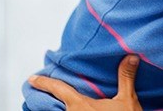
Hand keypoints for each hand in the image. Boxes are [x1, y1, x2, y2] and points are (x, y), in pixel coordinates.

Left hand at [27, 55, 142, 110]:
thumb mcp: (127, 99)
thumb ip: (126, 77)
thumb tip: (130, 56)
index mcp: (80, 105)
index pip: (58, 90)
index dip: (44, 83)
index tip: (32, 79)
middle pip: (51, 107)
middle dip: (44, 101)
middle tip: (36, 94)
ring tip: (48, 107)